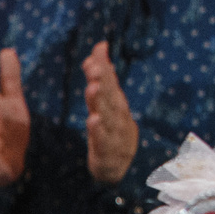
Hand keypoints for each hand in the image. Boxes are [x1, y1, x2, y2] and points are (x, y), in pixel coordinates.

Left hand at [82, 40, 137, 185]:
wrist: (121, 167)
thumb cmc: (113, 129)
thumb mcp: (107, 101)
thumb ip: (103, 75)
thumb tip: (100, 46)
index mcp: (115, 102)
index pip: (110, 80)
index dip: (104, 65)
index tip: (98, 49)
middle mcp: (117, 115)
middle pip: (109, 95)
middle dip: (103, 79)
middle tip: (95, 67)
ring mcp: (114, 133)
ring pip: (107, 115)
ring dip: (100, 102)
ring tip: (93, 88)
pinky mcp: (106, 151)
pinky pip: (102, 140)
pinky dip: (98, 131)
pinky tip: (93, 120)